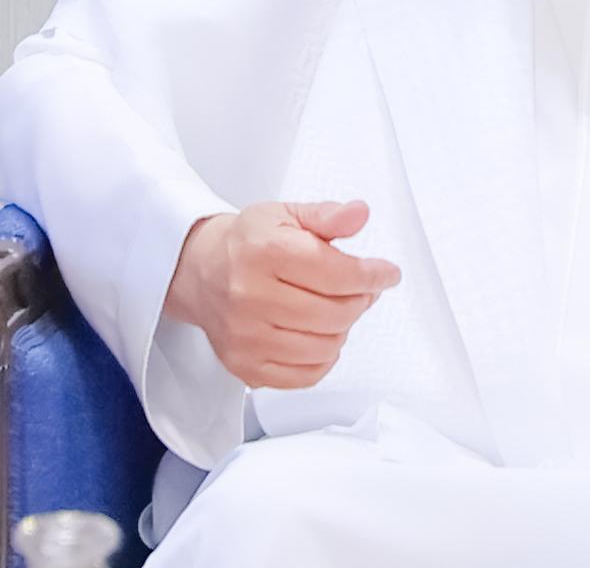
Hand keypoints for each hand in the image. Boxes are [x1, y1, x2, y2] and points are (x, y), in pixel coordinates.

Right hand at [162, 198, 401, 388]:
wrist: (202, 272)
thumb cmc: (247, 242)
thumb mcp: (286, 214)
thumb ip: (327, 215)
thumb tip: (359, 213)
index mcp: (263, 252)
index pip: (335, 273)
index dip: (371, 274)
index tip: (387, 273)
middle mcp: (250, 297)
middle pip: (334, 314)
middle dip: (360, 300)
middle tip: (362, 288)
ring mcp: (246, 337)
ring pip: (324, 347)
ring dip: (343, 328)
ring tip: (337, 307)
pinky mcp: (246, 367)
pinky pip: (306, 376)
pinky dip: (324, 357)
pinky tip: (320, 334)